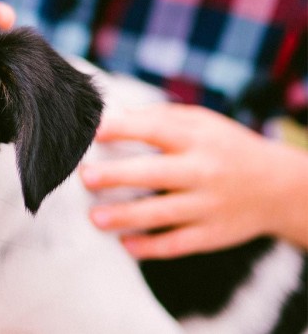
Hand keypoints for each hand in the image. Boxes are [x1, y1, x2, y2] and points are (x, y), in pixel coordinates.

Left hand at [81, 104, 307, 258]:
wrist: (280, 187)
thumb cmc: (225, 148)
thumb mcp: (202, 122)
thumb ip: (160, 117)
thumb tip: (113, 117)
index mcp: (198, 139)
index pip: (156, 130)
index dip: (124, 129)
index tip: (94, 131)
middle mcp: (204, 171)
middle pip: (154, 174)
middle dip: (117, 175)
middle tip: (86, 177)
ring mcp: (209, 205)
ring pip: (161, 214)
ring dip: (125, 217)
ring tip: (95, 218)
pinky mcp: (212, 235)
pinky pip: (177, 244)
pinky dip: (150, 248)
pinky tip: (126, 245)